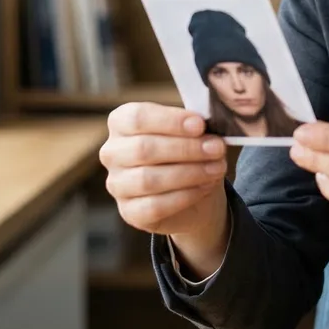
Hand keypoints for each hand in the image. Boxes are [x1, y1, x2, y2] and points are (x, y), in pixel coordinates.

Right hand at [101, 103, 229, 259]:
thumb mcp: (192, 133)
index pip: (136, 117)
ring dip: (189, 173)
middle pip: (143, 148)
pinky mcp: (129, 212)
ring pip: (148, 179)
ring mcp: (117, 184)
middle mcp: (112, 153)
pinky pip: (154, 206)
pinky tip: (204, 187)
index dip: (170, 121)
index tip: (200, 125)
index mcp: (121, 122)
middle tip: (217, 148)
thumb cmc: (187, 152)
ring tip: (216, 168)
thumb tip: (204, 126)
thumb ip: (193, 126)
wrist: (193, 193)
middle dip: (186, 148)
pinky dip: (184, 196)